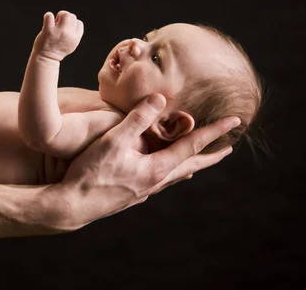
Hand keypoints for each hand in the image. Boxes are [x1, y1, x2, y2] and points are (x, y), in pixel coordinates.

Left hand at [33, 11, 83, 60]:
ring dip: (59, 15)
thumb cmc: (58, 50)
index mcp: (75, 38)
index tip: (66, 29)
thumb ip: (74, 34)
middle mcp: (68, 34)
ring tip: (54, 22)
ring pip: (64, 14)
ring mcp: (58, 32)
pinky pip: (49, 16)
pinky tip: (47, 22)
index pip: (79, 23)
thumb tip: (72, 20)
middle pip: (72, 16)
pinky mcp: (48, 31)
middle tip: (59, 24)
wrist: (46, 58)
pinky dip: (48, 16)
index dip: (72, 23)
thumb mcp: (71, 44)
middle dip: (65, 17)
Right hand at [56, 93, 239, 228]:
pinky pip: (159, 181)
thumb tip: (161, 99)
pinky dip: (170, 173)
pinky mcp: (130, 195)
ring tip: (199, 162)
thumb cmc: (90, 173)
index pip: (192, 146)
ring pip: (174, 176)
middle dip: (209, 156)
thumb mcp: (113, 141)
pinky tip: (161, 174)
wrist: (70, 206)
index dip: (214, 133)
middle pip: (189, 166)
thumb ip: (137, 119)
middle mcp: (154, 182)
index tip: (235, 123)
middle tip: (228, 150)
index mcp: (156, 169)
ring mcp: (143, 191)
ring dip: (190, 165)